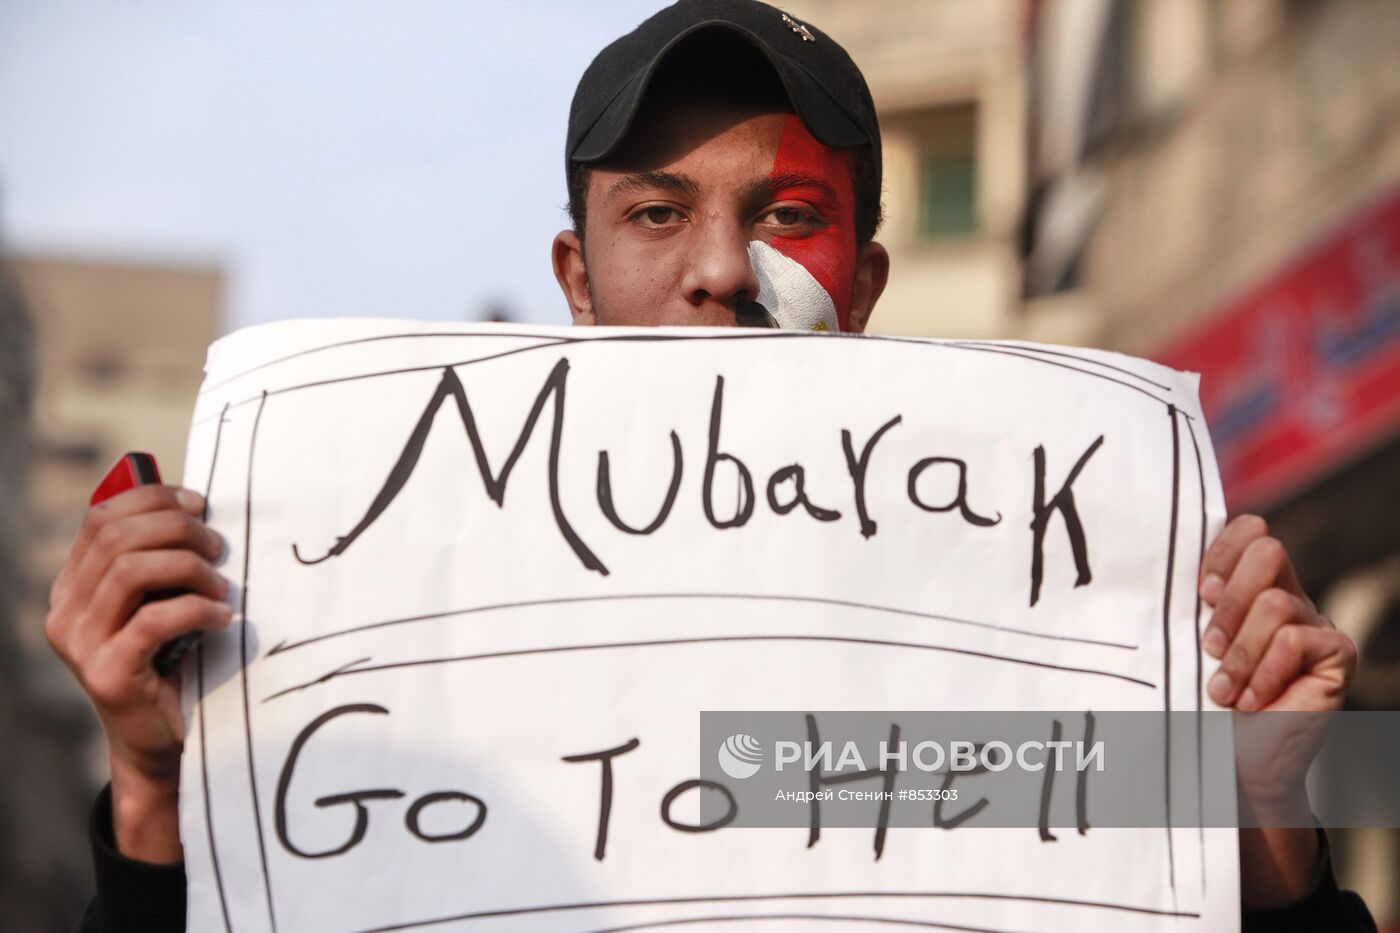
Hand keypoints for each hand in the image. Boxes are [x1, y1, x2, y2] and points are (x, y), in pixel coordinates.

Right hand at [45, 485, 230, 861]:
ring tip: (221, 588)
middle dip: (178, 530)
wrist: (159, 740)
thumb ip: (161, 561)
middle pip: (117, 538)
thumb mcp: (160, 602)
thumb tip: (196, 507)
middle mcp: (65, 611)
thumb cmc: (171, 661)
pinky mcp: (107, 674)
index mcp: (74, 585)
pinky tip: (222, 618)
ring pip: (131, 571)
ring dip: (189, 568)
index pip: (101, 518)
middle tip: (218, 548)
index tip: (201, 505)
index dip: (154, 500)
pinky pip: (154, 620)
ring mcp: (80, 644)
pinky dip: (196, 609)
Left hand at [1198, 514, 1358, 904]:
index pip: (1249, 530)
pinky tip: (1249, 703)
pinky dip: (1264, 674)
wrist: (1227, 768)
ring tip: (1221, 690)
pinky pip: (1297, 640)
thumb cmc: (1194, 705)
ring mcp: (1316, 625)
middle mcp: (1288, 598)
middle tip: (1207, 645)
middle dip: (1230, 599)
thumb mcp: (1180, 647)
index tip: (1199, 591)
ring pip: (1275, 603)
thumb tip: (1140, 568)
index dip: (1222, 550)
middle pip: (1268, 550)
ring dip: (1239, 652)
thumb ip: (1179, 606)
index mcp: (1250, 587)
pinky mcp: (1335, 656)